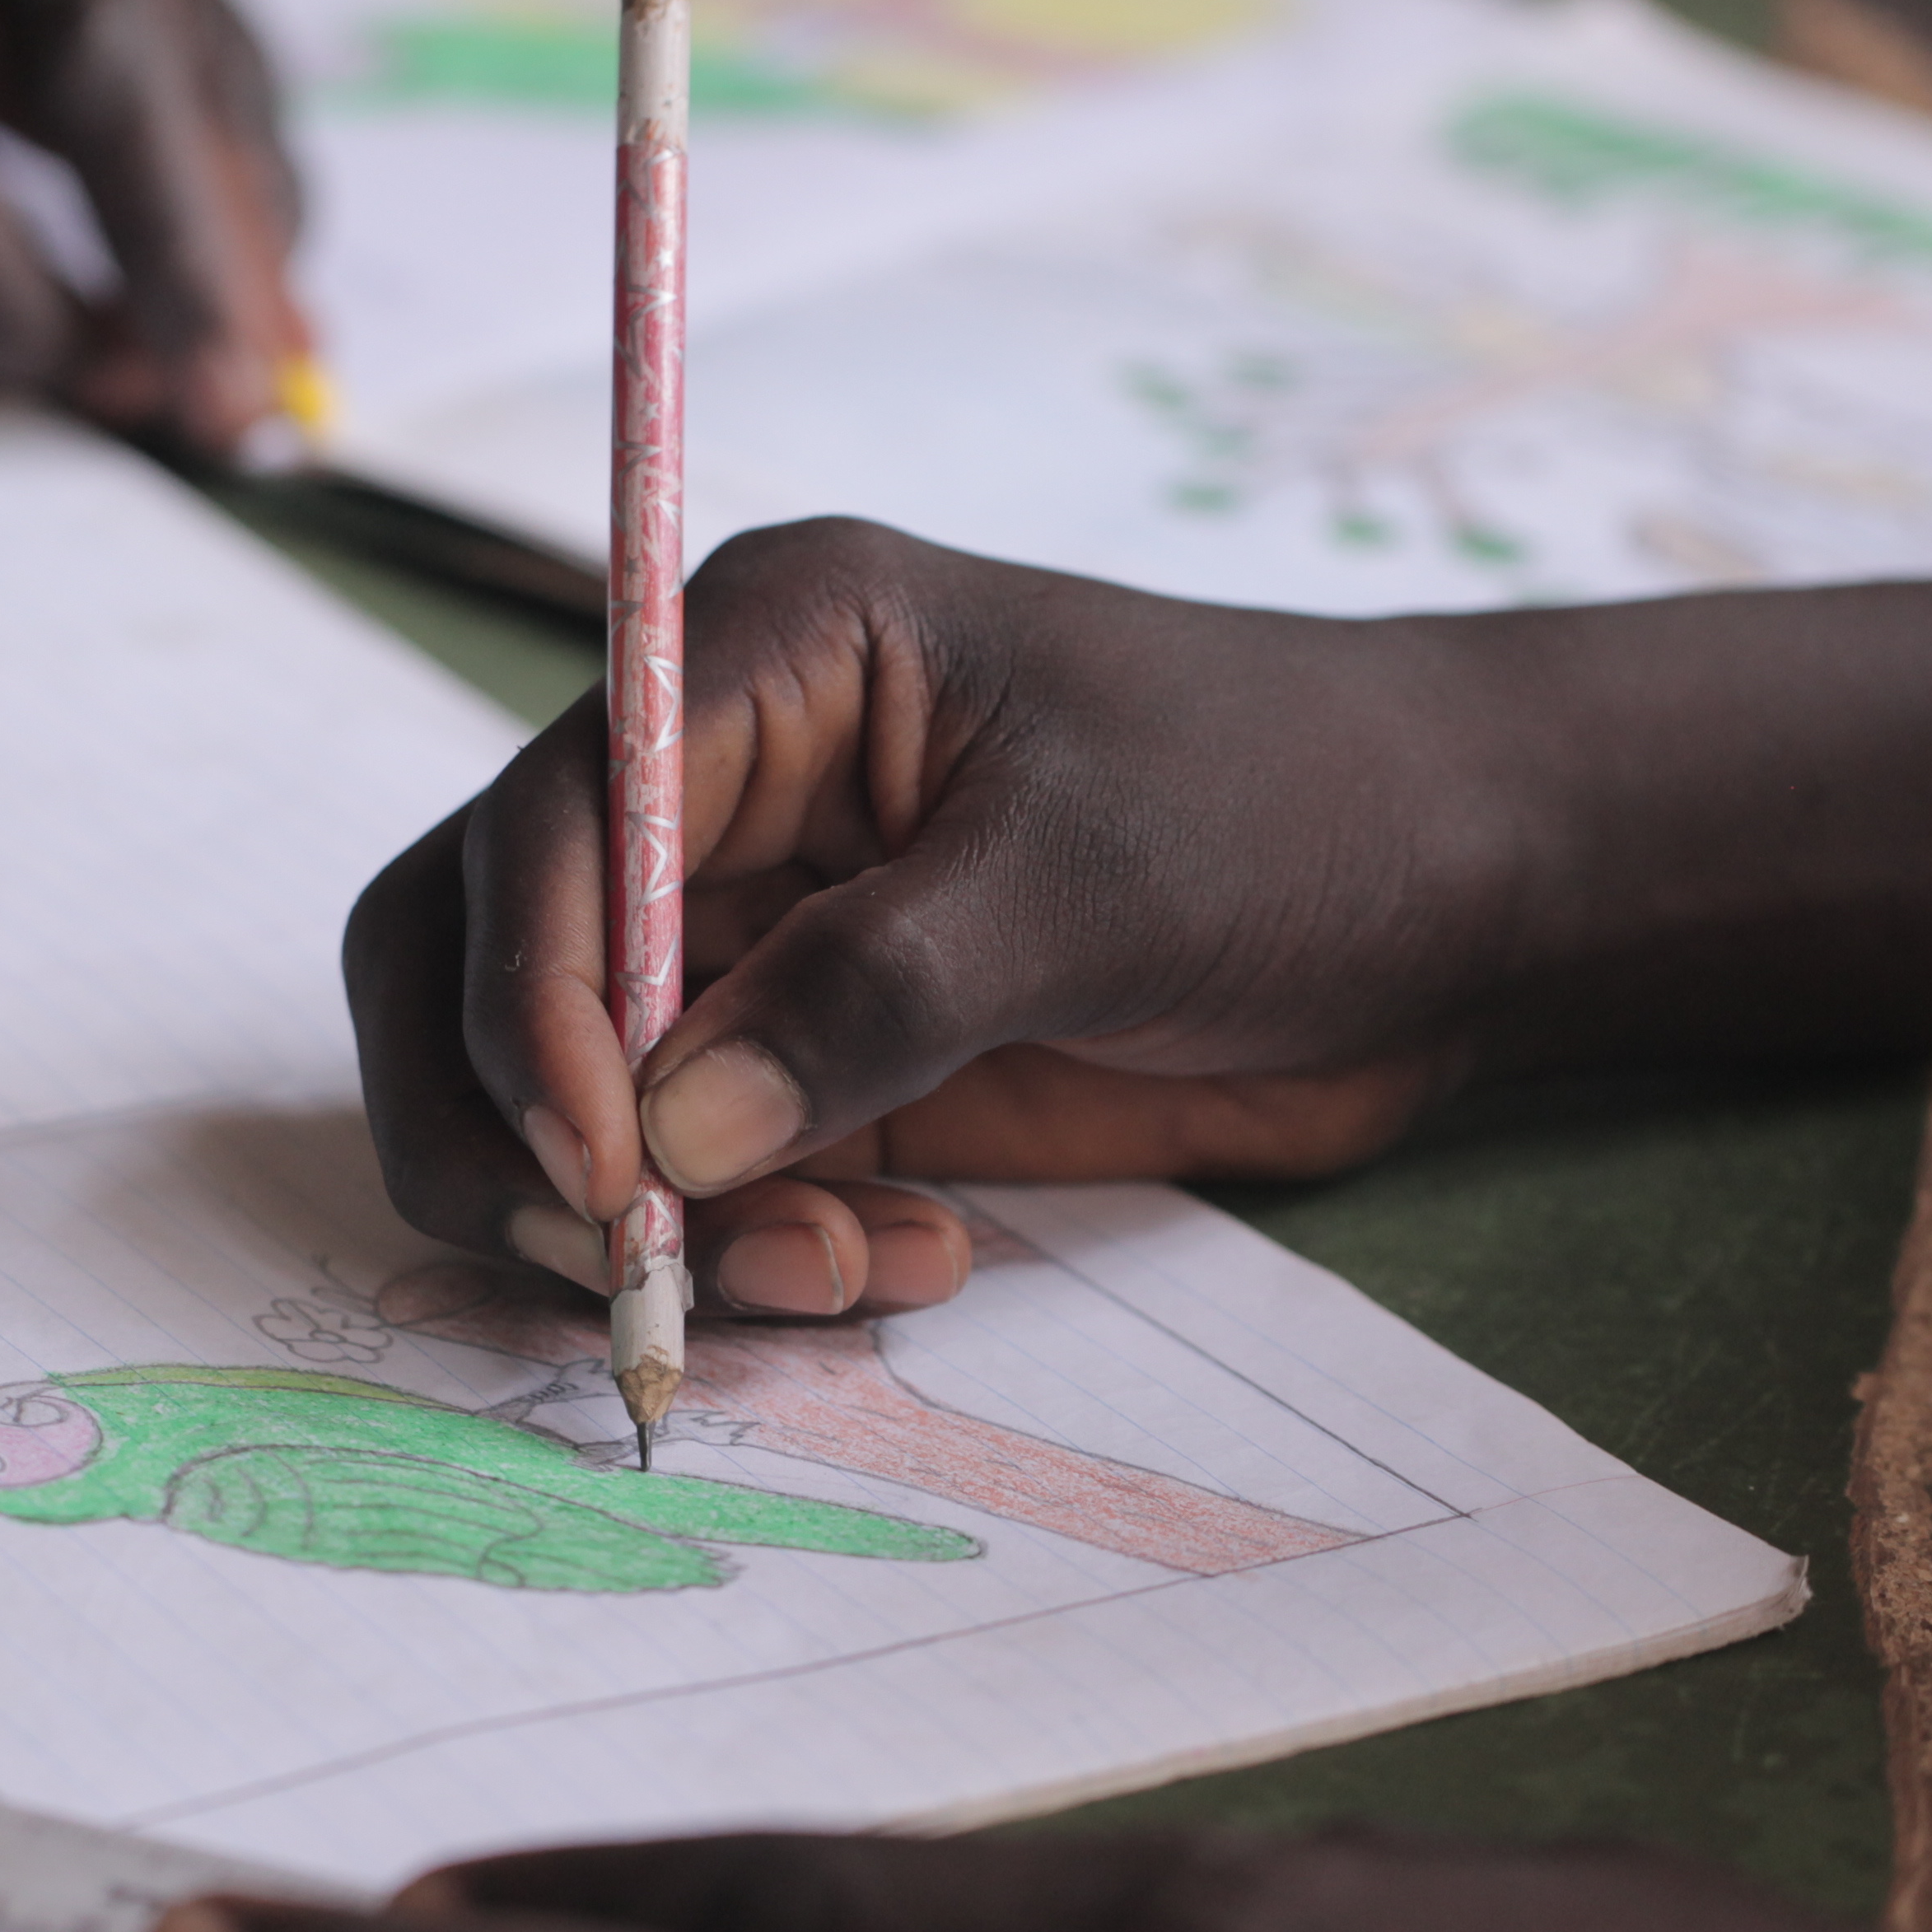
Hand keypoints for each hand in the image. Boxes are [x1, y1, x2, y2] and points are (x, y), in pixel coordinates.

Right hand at [343, 518, 1510, 1323]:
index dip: (528, 1000)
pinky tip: (895, 1265)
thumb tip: (664, 1140)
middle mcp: (714, 791)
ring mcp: (749, 932)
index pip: (544, 822)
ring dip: (644, 1223)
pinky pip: (687, 1177)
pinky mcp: (806, 1060)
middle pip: (470, 960)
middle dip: (522, 1134)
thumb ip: (874, 997)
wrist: (1461, 888)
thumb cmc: (1299, 800)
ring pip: (559, 1096)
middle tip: (633, 1272)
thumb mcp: (1091, 877)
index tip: (606, 1165)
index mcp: (760, 656)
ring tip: (836, 1275)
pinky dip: (741, 1250)